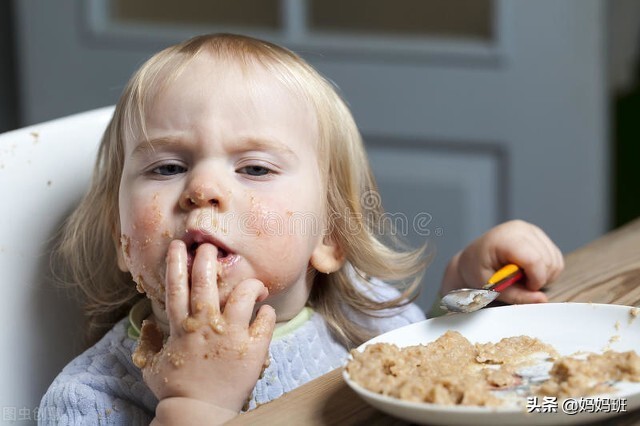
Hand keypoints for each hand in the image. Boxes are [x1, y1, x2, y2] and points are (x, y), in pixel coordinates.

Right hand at [136, 240, 275, 417]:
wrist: (198, 413)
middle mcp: (206, 325)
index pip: (176, 287)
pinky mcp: (252, 348)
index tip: (178, 246)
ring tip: (254, 285)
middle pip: (206, 282)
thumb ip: (148, 344)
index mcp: (181, 327)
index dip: (176, 263)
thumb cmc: (175, 391)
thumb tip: (147, 325)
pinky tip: (265, 311)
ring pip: (243, 295)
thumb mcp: (152, 366)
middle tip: (211, 247)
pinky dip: (266, 313)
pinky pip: (265, 320)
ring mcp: (231, 335)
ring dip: (250, 284)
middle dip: (207, 259)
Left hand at [440, 220, 563, 304]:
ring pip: (555, 261)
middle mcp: (521, 229)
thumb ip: (516, 295)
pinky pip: (556, 259)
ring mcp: (531, 230)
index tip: (524, 287)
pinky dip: (547, 271)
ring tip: (521, 277)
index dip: (534, 280)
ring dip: (543, 276)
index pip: (534, 260)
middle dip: (537, 279)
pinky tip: (529, 271)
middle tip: (518, 282)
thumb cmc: (476, 271)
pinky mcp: (539, 235)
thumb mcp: (490, 287)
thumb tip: (542, 300)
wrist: (472, 257)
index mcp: (505, 239)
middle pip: (548, 262)